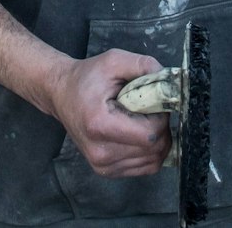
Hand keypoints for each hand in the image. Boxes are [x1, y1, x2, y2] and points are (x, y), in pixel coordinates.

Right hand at [46, 48, 170, 176]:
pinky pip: (145, 167)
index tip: (152, 102)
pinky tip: (137, 134)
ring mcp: (102, 165)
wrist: (61, 94)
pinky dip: (149, 151)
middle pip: (155, 149)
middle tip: (148, 110)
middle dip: (161, 127)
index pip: (151, 134)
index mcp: (100, 125)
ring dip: (156, 140)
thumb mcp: (114, 60)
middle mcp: (100, 151)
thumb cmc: (87, 77)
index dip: (161, 116)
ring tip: (140, 120)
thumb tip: (170, 81)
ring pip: (154, 161)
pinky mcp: (106, 171)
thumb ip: (143, 65)